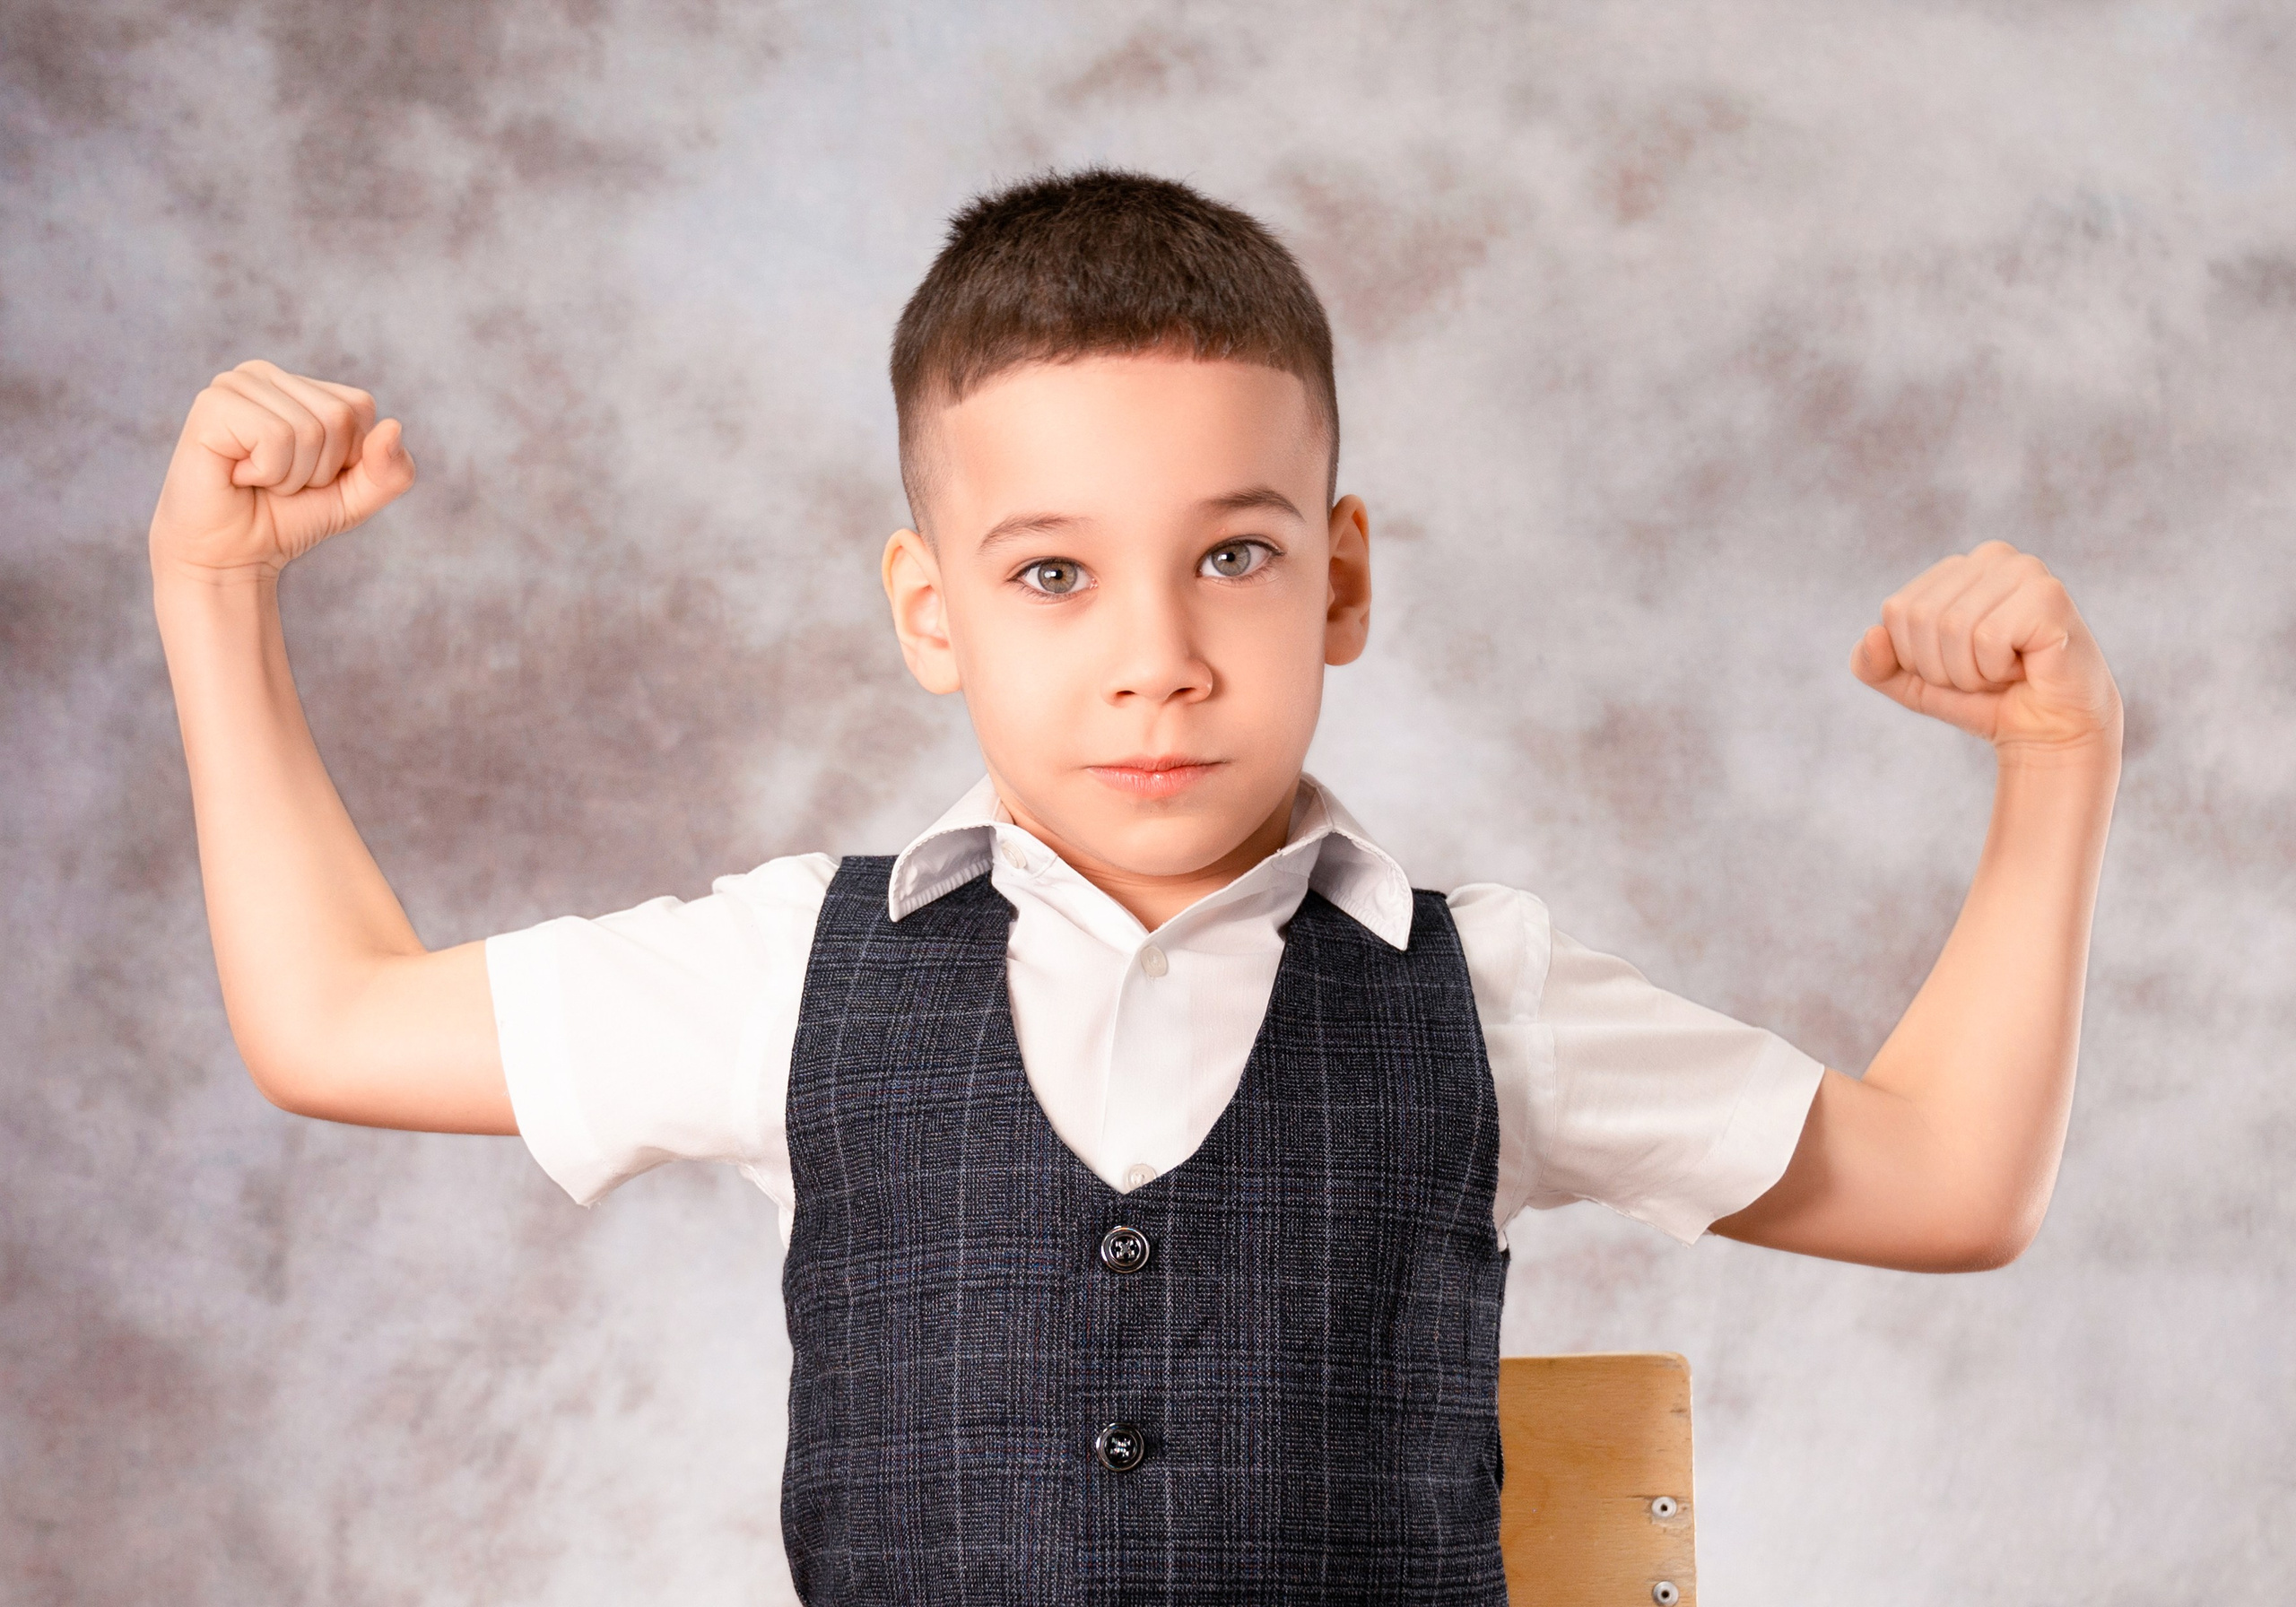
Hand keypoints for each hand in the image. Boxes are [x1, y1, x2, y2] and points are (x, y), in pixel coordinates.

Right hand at [148, 359, 416, 583]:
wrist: (231, 556)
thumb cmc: (287, 518)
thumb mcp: (356, 498)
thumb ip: (390, 470)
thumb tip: (394, 426)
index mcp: (296, 384)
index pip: (360, 406)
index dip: (346, 457)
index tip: (307, 475)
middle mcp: (262, 374)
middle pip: (338, 416)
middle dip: (319, 468)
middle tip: (278, 482)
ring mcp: (233, 384)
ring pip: (309, 429)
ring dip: (291, 475)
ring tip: (256, 480)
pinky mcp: (212, 405)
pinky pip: (276, 437)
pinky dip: (268, 472)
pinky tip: (238, 475)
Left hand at [1852, 539, 2122, 761]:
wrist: (2045, 732)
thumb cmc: (1983, 700)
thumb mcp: (1912, 685)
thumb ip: (1873, 665)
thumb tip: (1871, 635)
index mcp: (1958, 568)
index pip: (1896, 610)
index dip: (1914, 657)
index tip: (1956, 666)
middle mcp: (1992, 556)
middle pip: (1920, 616)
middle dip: (1941, 667)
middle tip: (1982, 675)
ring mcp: (2025, 570)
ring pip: (1953, 626)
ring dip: (1970, 672)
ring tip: (2003, 672)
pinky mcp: (2049, 595)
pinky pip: (1988, 638)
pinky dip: (1997, 669)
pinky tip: (2025, 668)